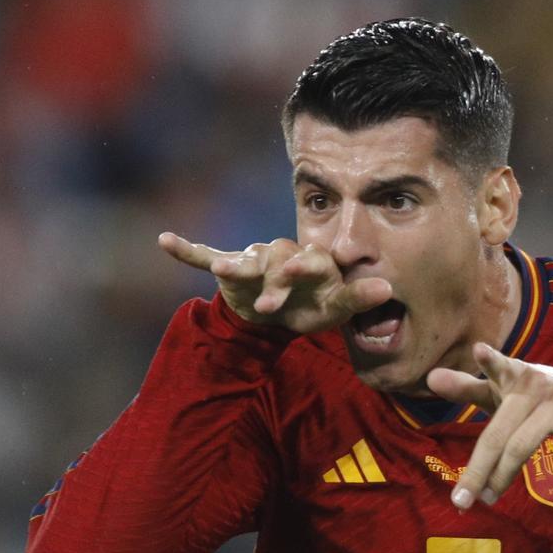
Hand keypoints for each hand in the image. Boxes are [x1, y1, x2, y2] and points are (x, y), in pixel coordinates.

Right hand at [158, 232, 391, 332]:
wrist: (282, 312)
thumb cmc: (313, 307)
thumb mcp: (336, 310)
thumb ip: (359, 300)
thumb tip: (387, 289)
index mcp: (313, 260)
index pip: (310, 260)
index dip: (303, 268)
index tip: (297, 274)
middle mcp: (283, 253)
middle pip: (277, 260)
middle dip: (273, 282)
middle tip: (271, 304)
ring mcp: (255, 259)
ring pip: (246, 260)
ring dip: (237, 269)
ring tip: (228, 272)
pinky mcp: (230, 267)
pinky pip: (208, 255)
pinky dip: (188, 249)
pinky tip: (165, 240)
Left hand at [426, 343, 552, 509]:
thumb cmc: (535, 398)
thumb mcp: (502, 392)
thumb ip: (467, 388)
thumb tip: (430, 379)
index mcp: (514, 376)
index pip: (499, 369)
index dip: (491, 361)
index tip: (480, 350)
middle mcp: (536, 385)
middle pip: (500, 431)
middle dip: (479, 468)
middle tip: (460, 499)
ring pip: (525, 442)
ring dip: (504, 474)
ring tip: (487, 498)